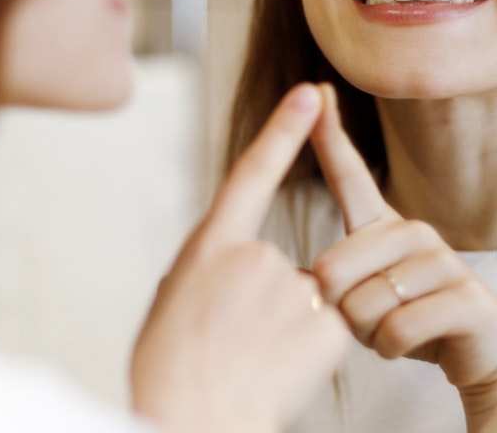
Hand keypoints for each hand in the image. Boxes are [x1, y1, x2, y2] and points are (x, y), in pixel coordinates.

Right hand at [130, 84, 348, 432]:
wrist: (188, 419)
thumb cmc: (170, 366)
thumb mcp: (173, 297)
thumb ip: (210, 265)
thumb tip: (231, 263)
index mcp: (210, 245)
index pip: (254, 172)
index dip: (284, 129)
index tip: (309, 96)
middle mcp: (252, 255)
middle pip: (275, 261)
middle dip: (263, 298)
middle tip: (233, 339)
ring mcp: (289, 285)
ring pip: (302, 295)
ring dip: (285, 324)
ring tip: (252, 358)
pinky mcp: (324, 322)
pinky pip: (326, 323)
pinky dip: (308, 345)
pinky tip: (279, 367)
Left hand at [309, 85, 496, 431]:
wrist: (478, 354)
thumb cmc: (406, 319)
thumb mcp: (362, 293)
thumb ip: (334, 276)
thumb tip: (303, 276)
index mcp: (381, 224)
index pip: (348, 172)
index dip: (328, 133)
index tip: (315, 89)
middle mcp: (411, 230)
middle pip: (331, 269)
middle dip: (337, 310)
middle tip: (366, 318)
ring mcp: (441, 260)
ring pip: (364, 305)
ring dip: (367, 334)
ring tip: (391, 329)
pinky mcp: (466, 297)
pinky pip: (398, 329)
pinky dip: (390, 349)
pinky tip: (407, 344)